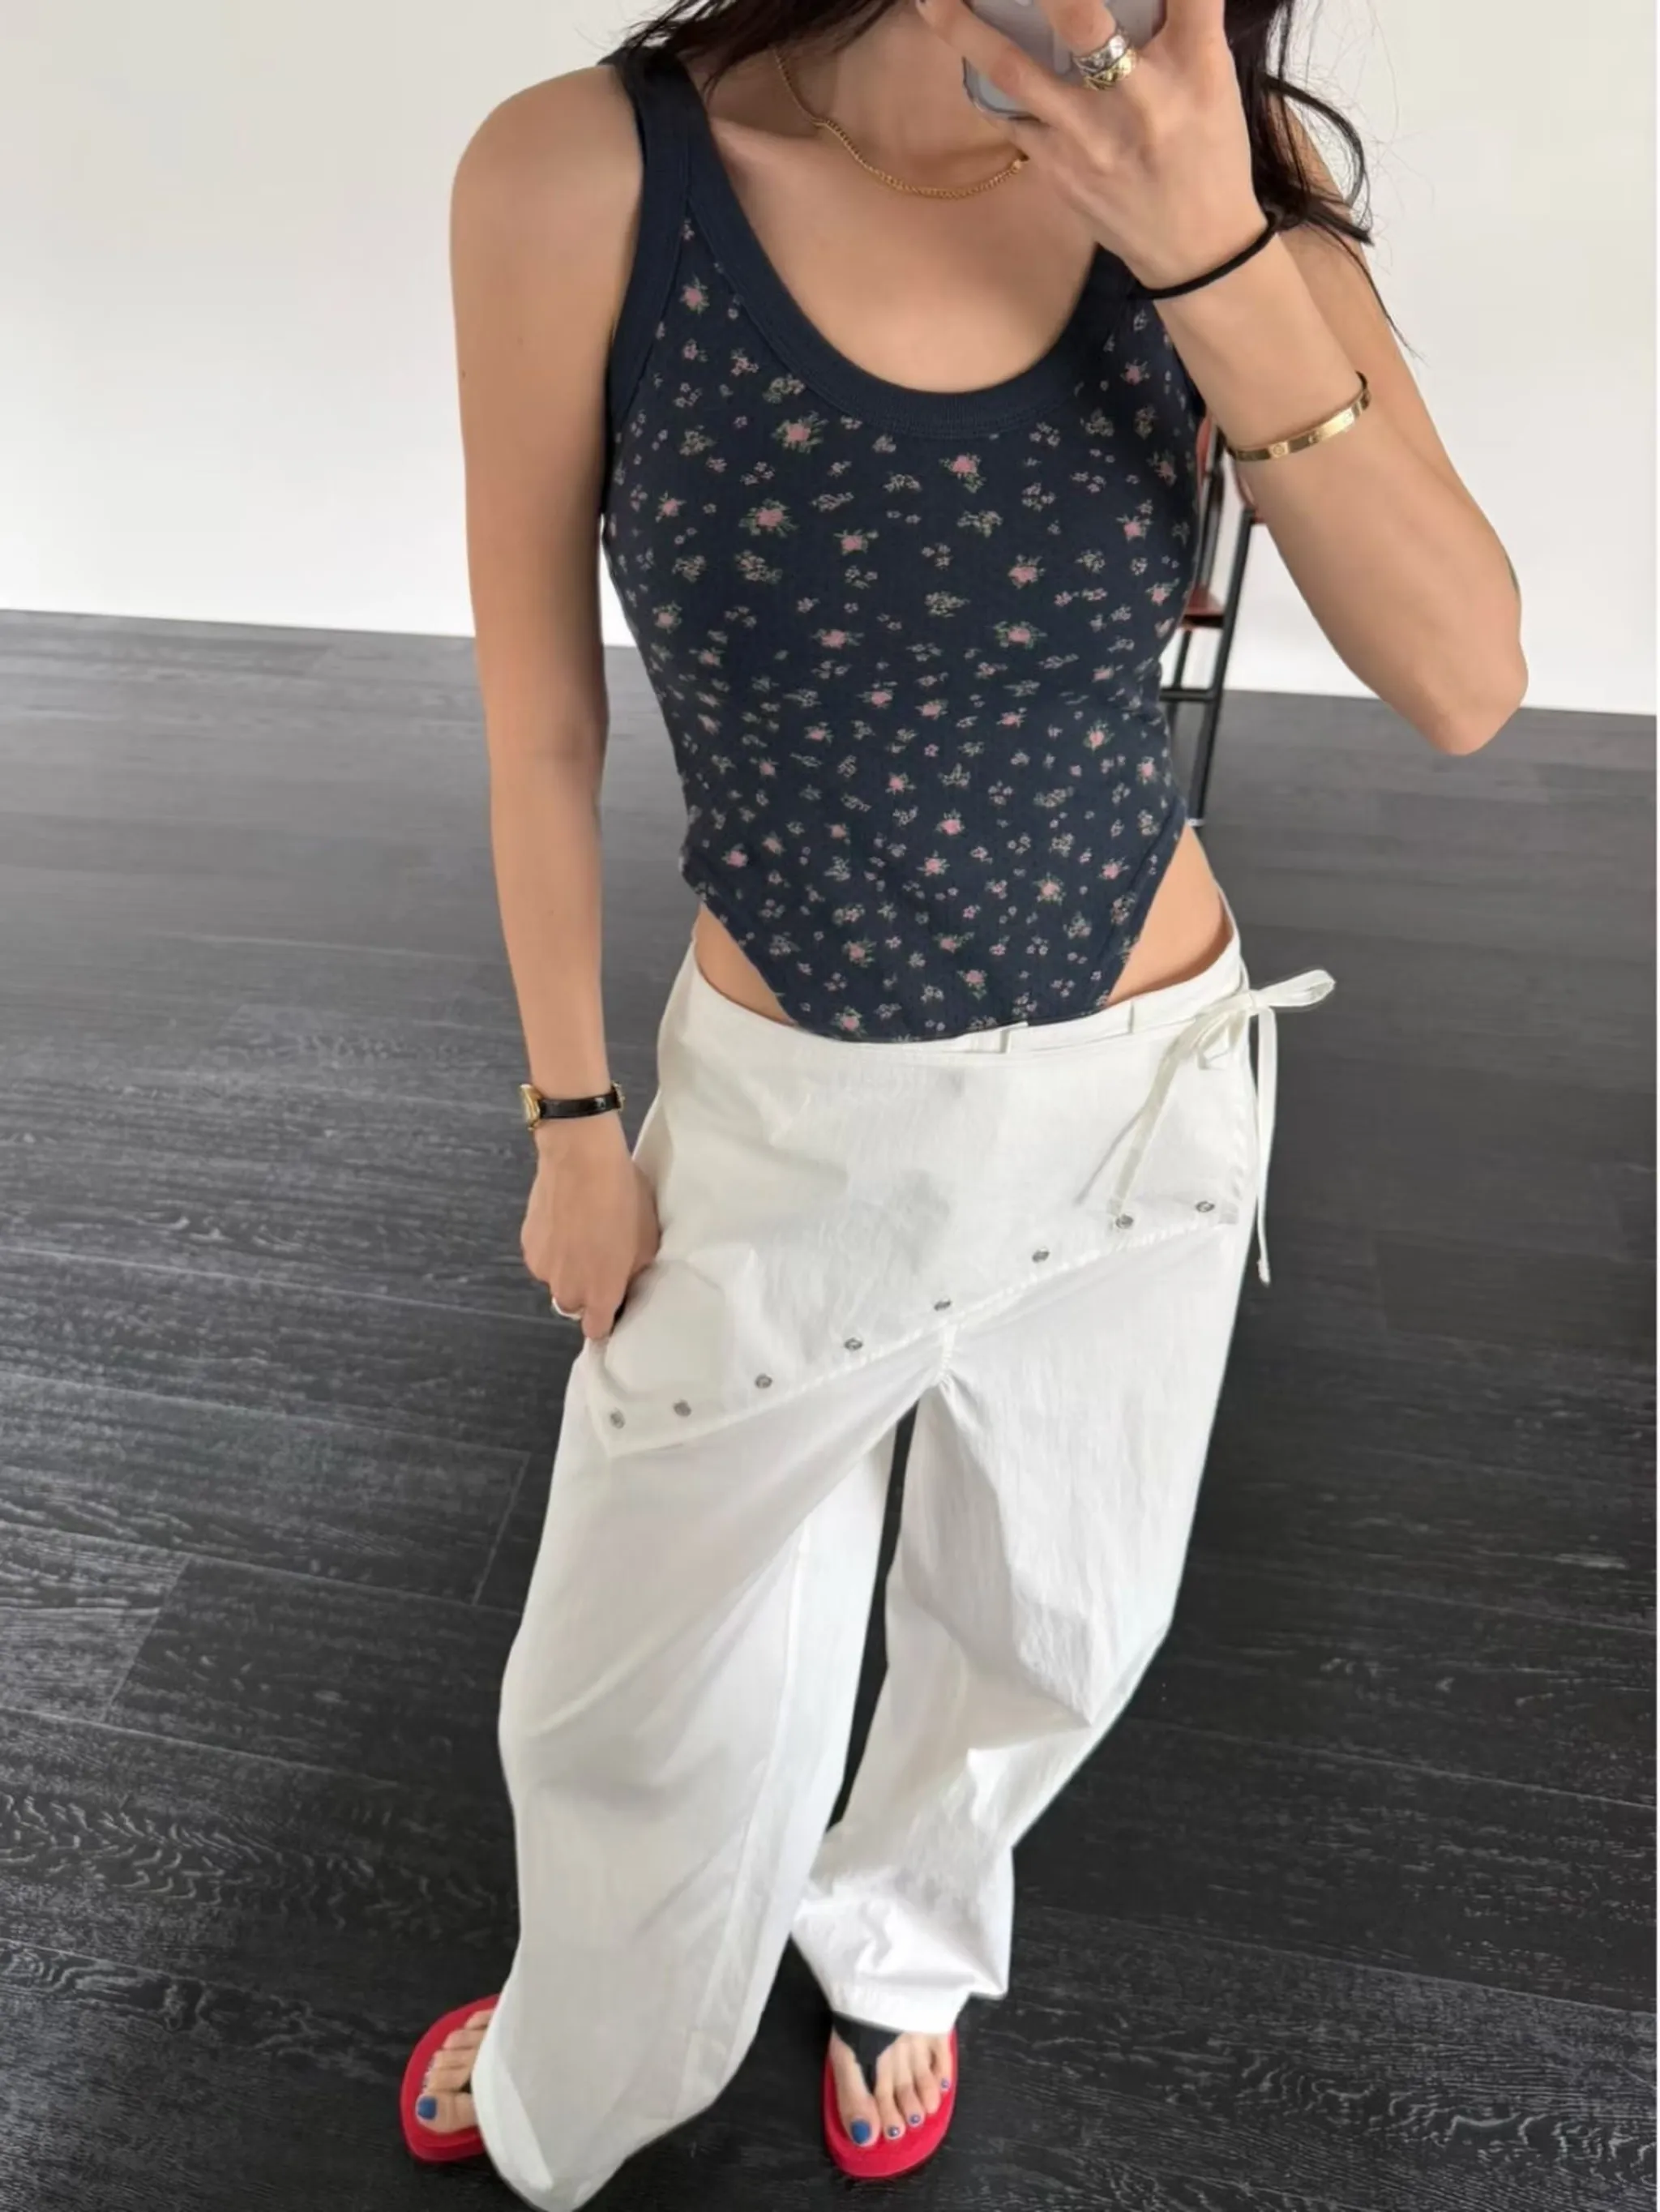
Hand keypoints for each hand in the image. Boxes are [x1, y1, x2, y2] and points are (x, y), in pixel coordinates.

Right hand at [522, 1114, 660, 1341]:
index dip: (605, 1317)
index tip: (613, 1301)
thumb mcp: (646, 1239)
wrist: (580, 1160)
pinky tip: (563, 1219)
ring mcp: (542, 1268)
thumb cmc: (622, 1199)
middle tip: (601, 1257)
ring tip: (581, 1232)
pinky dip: (552, 1245)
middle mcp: (566, 1289)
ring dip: (568, 1265)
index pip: (596, 1330)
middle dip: (587, 1288)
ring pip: (557, 1277)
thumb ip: (634, 1271)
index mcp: (599, 1293)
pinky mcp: (526, 1244)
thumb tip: (625, 1280)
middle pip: (575, 1304)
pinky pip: (543, 1255)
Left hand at [914, 0, 1266, 293]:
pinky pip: (1009, 115)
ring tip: (930, 0)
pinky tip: (964, 54)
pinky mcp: (1058, 169)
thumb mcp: (1211, 77)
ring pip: (1016, 71)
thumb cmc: (1207, 151)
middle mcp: (1142, 97)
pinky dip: (985, 80)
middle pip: (1082, 21)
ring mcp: (1090, 138)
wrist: (1195, 248)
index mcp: (1197, 64)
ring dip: (965, 29)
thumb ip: (1173, 26)